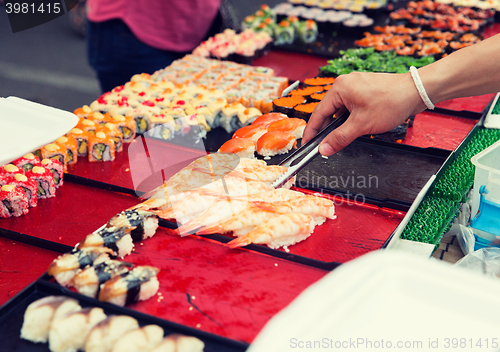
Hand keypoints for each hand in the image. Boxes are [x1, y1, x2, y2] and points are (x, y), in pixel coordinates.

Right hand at [302, 71, 426, 155]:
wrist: (416, 91)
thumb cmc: (391, 102)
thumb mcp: (361, 125)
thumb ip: (339, 138)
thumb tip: (324, 149)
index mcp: (339, 88)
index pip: (318, 113)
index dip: (312, 131)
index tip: (307, 143)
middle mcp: (345, 84)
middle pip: (328, 111)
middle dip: (327, 129)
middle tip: (324, 145)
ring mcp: (355, 86)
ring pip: (340, 110)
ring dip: (340, 124)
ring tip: (342, 137)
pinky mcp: (364, 90)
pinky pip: (350, 106)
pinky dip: (349, 118)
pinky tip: (354, 127)